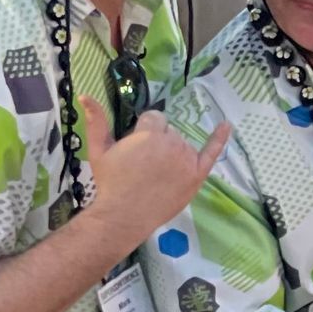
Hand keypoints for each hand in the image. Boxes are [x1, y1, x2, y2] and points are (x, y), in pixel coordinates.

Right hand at [84, 98, 230, 241]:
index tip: (135, 150)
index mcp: (150, 133)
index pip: (155, 119)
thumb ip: (96, 122)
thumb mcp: (99, 150)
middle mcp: (172, 143)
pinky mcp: (197, 175)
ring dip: (174, 152)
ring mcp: (187, 159)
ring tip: (157, 173)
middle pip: (170, 131)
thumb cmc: (111, 182)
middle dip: (158, 143)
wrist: (124, 216)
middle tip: (143, 165)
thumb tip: (85, 96)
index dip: (144, 132)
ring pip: (184, 144)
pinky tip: (227, 125)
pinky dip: (220, 138)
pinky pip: (212, 152)